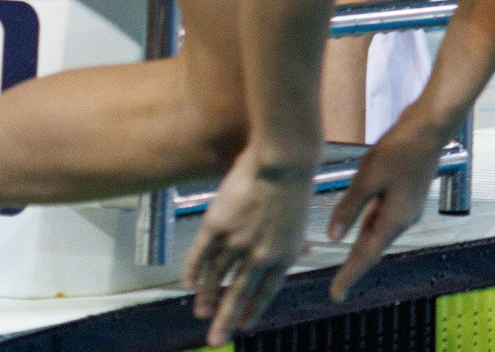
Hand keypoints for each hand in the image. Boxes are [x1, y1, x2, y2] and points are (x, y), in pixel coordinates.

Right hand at [183, 145, 315, 344]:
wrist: (284, 161)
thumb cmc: (298, 183)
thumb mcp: (302, 217)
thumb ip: (298, 238)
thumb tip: (307, 250)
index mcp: (284, 254)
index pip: (266, 291)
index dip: (254, 308)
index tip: (245, 324)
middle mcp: (260, 256)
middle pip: (238, 294)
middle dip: (226, 319)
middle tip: (215, 339)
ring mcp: (236, 243)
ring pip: (215, 278)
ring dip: (206, 298)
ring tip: (200, 313)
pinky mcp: (216, 228)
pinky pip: (199, 256)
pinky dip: (192, 272)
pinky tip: (187, 286)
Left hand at [324, 112, 452, 304]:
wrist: (431, 127)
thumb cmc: (399, 149)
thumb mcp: (367, 178)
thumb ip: (349, 208)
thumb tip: (333, 237)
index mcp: (395, 218)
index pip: (367, 254)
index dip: (350, 275)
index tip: (336, 295)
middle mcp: (405, 218)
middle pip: (374, 247)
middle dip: (356, 266)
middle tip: (338, 286)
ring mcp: (409, 206)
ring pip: (378, 232)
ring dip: (362, 247)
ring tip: (345, 264)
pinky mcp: (408, 195)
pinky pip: (384, 218)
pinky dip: (369, 228)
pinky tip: (358, 227)